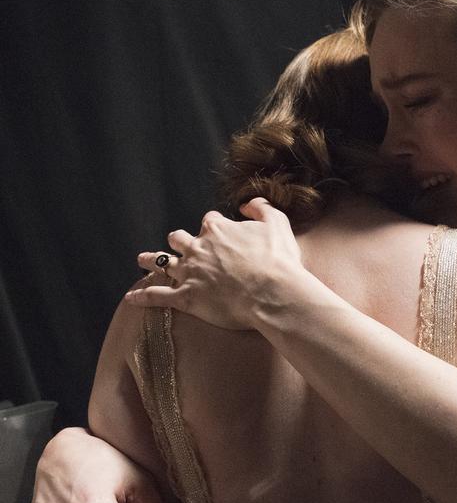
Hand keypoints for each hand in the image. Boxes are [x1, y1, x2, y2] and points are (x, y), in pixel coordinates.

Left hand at [124, 198, 303, 329]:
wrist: (273, 293)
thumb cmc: (279, 261)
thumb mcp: (278, 224)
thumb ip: (262, 209)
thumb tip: (248, 204)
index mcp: (218, 230)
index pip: (209, 221)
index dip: (213, 226)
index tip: (219, 231)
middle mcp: (198, 248)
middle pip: (179, 238)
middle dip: (178, 240)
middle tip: (178, 243)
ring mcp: (189, 273)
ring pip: (162, 262)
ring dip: (150, 260)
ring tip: (141, 259)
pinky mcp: (186, 298)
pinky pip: (157, 296)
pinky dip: (143, 296)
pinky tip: (131, 298)